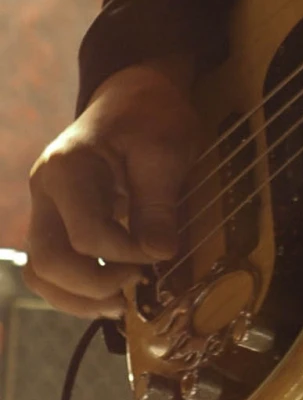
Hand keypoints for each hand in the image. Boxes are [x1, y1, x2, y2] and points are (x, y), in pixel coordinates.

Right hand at [25, 61, 200, 317]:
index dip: (126, 254)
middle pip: (48, 261)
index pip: (87, 235)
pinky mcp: (55, 221)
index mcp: (68, 168)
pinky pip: (52, 267)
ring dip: (78, 297)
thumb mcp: (166, 149)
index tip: (161, 252)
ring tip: (122, 303)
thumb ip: (159, 202)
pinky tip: (111, 293)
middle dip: (94, 285)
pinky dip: (76, 288)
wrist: (134, 95)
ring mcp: (45, 207)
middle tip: (137, 282)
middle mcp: (45, 191)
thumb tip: (161, 254)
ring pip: (39, 272)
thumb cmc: (151, 115)